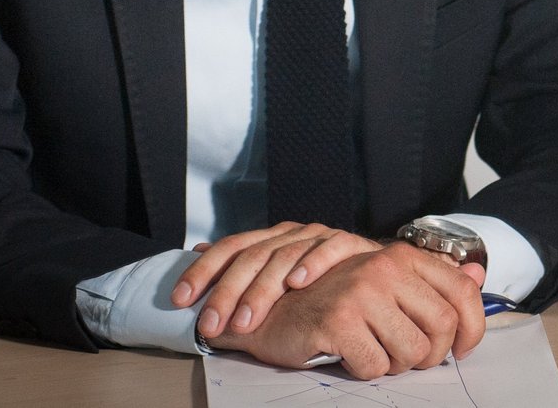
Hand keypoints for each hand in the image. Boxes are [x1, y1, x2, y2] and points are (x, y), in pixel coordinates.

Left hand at [174, 222, 384, 337]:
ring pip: (284, 256)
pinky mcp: (350, 243)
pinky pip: (330, 248)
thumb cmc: (321, 279)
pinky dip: (313, 264)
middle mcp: (291, 232)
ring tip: (246, 321)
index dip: (203, 272)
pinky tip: (297, 283)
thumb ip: (241, 266)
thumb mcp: (277, 274)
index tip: (181, 300)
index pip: (230, 248)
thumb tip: (196, 252)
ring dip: (262, 291)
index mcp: (270, 238)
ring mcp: (320, 236)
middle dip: (227, 292)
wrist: (376, 269)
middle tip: (211, 324)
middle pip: (252, 256)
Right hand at [206, 243, 488, 379]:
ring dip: (396, 365)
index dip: (471, 328)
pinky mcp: (338, 321)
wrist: (269, 307)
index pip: (461, 293)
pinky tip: (350, 356)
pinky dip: (366, 370)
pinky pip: (375, 366)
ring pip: (411, 353)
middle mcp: (385, 268)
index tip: (461, 349)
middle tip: (409, 360)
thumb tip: (480, 275)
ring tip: (375, 353)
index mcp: (402, 257)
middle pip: (441, 329)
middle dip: (430, 356)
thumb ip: (433, 280)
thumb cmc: (332, 299)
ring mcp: (361, 293)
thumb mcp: (385, 283)